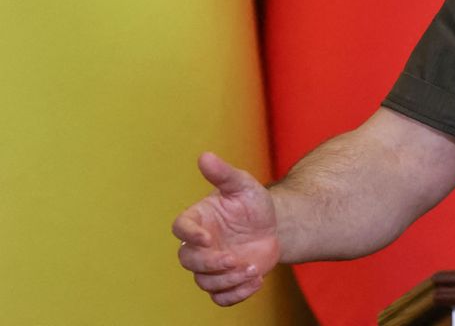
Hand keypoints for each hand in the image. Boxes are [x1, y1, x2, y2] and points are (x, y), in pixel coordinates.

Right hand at [172, 152, 280, 306]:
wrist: (275, 227)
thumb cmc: (253, 203)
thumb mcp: (242, 185)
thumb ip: (223, 174)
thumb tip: (205, 156)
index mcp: (199, 219)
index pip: (180, 228)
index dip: (189, 235)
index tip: (207, 238)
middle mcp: (201, 244)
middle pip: (188, 260)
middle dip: (210, 263)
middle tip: (235, 259)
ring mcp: (211, 265)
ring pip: (204, 282)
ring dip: (227, 280)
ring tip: (253, 269)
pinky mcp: (225, 281)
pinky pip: (220, 298)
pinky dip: (236, 294)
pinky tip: (256, 280)